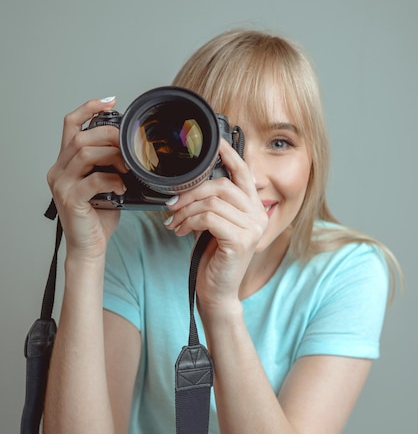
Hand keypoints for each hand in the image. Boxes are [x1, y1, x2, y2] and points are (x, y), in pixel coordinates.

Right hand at [47, 98, 128, 259]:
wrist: (90, 246)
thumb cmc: (99, 216)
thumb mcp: (106, 183)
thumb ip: (111, 164)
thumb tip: (134, 149)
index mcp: (66, 163)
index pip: (70, 125)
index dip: (89, 108)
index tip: (110, 102)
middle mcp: (59, 170)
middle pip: (80, 136)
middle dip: (109, 135)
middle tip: (129, 145)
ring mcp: (61, 184)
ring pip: (84, 153)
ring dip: (112, 155)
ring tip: (127, 167)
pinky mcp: (70, 198)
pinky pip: (93, 179)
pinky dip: (112, 179)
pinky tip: (122, 187)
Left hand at [165, 140, 267, 313]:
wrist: (216, 292)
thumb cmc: (212, 258)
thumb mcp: (212, 224)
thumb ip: (210, 203)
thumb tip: (189, 183)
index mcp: (254, 208)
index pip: (244, 173)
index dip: (229, 154)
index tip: (214, 141)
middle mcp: (258, 215)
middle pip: (222, 185)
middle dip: (191, 191)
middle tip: (172, 203)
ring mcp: (252, 228)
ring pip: (212, 201)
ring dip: (186, 210)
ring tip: (174, 221)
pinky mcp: (241, 240)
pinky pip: (209, 218)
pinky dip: (189, 221)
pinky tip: (180, 231)